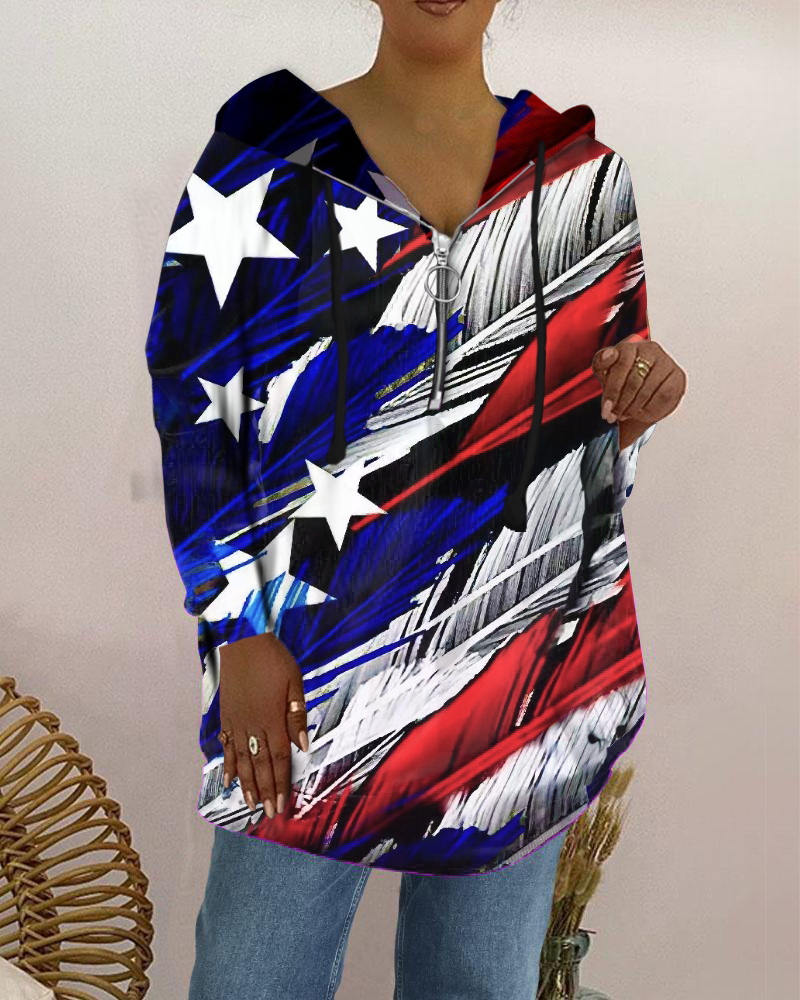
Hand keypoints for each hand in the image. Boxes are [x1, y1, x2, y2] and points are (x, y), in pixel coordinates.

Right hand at [218, 632, 308, 819]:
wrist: (242, 640)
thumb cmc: (273, 659)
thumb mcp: (294, 682)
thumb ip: (297, 715)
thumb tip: (303, 745)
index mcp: (272, 718)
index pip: (278, 758)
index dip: (280, 783)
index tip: (282, 804)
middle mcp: (252, 725)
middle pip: (259, 764)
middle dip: (265, 791)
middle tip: (269, 814)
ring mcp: (236, 722)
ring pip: (241, 759)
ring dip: (246, 784)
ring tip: (250, 805)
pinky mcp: (226, 716)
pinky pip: (225, 746)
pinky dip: (227, 764)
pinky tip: (228, 780)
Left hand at [591, 332, 685, 449]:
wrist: (640, 391)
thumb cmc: (621, 378)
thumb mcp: (605, 371)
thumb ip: (601, 363)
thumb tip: (609, 355)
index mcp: (630, 345)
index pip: (621, 366)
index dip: (612, 390)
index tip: (606, 407)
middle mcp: (650, 349)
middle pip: (634, 380)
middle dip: (621, 403)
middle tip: (613, 415)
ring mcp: (666, 362)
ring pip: (647, 390)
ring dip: (633, 407)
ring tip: (624, 415)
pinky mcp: (678, 376)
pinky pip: (663, 396)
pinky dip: (649, 408)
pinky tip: (640, 412)